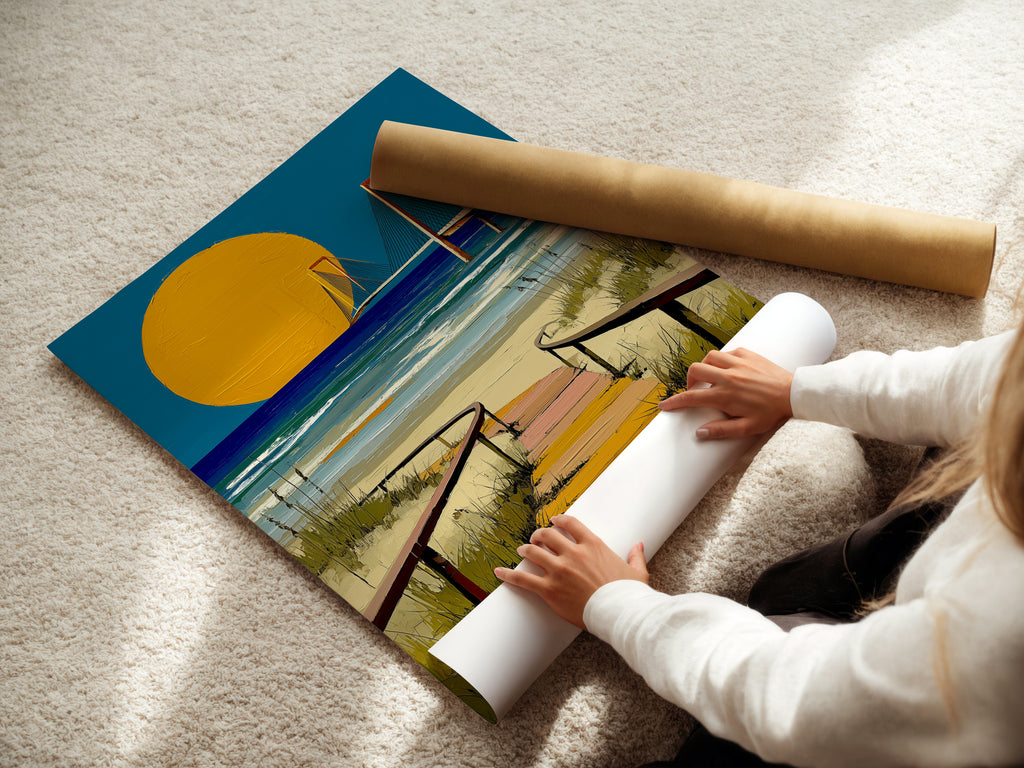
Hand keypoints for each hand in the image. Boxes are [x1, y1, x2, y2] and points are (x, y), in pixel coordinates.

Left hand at [494, 515, 647, 629]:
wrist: (620, 613)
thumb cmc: (629, 594)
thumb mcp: (636, 572)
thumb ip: (635, 556)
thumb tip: (639, 545)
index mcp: (593, 545)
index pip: (570, 524)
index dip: (559, 520)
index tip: (554, 521)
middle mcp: (573, 554)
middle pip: (548, 535)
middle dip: (539, 534)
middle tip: (536, 538)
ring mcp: (559, 571)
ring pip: (534, 552)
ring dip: (526, 549)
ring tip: (522, 550)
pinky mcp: (549, 589)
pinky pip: (523, 579)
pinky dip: (509, 575)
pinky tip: (499, 572)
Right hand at [658, 347, 792, 439]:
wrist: (794, 394)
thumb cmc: (771, 413)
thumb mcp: (747, 428)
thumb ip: (722, 430)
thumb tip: (699, 433)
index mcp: (725, 395)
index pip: (691, 397)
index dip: (674, 402)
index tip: (664, 406)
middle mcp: (728, 376)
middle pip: (695, 370)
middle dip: (689, 380)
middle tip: (695, 390)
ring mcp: (738, 363)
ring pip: (709, 357)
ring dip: (705, 367)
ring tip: (710, 378)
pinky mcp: (748, 354)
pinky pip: (727, 352)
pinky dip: (723, 360)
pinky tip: (728, 369)